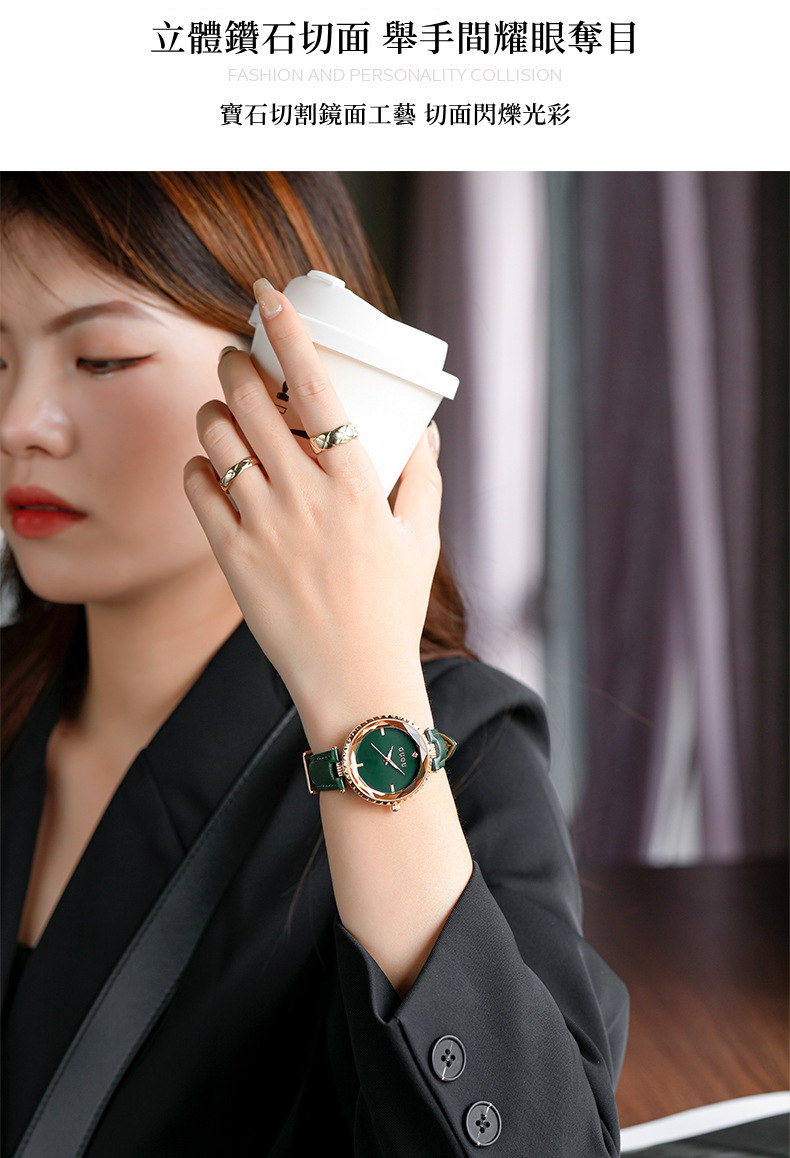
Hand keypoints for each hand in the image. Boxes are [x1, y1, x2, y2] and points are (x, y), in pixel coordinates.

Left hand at [183, 278, 442, 736]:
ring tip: (223, 411)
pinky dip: (197, 466)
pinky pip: (197, 489)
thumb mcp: (422, 540)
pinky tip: (210, 468)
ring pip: (217, 436)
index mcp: (358, 483)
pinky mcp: (232, 556)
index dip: (288, 332)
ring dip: (214, 409)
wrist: (353, 683)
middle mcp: (306, 496)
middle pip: (252, 398)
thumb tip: (425, 430)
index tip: (268, 294)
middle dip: (235, 361)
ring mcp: (264, 525)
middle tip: (234, 355)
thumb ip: (424, 477)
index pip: (318, 386)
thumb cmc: (392, 611)